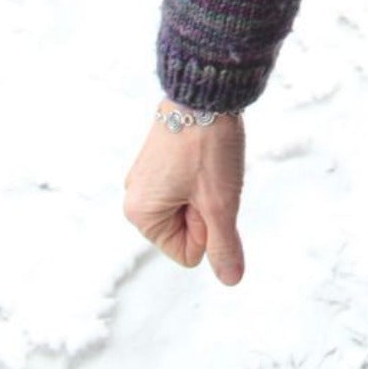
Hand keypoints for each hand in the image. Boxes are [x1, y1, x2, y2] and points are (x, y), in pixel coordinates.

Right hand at [123, 105, 246, 284]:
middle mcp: (136, 197)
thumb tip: (231, 280)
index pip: (188, 253)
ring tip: (207, 159)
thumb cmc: (208, 146)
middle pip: (187, 229)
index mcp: (141, 215)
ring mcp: (146, 175)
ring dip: (206, 189)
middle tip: (208, 174)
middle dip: (205, 208)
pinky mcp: (159, 157)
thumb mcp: (220, 204)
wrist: (204, 88)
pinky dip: (202, 172)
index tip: (206, 192)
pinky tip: (204, 149)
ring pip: (190, 204)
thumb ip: (224, 246)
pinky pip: (187, 183)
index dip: (207, 227)